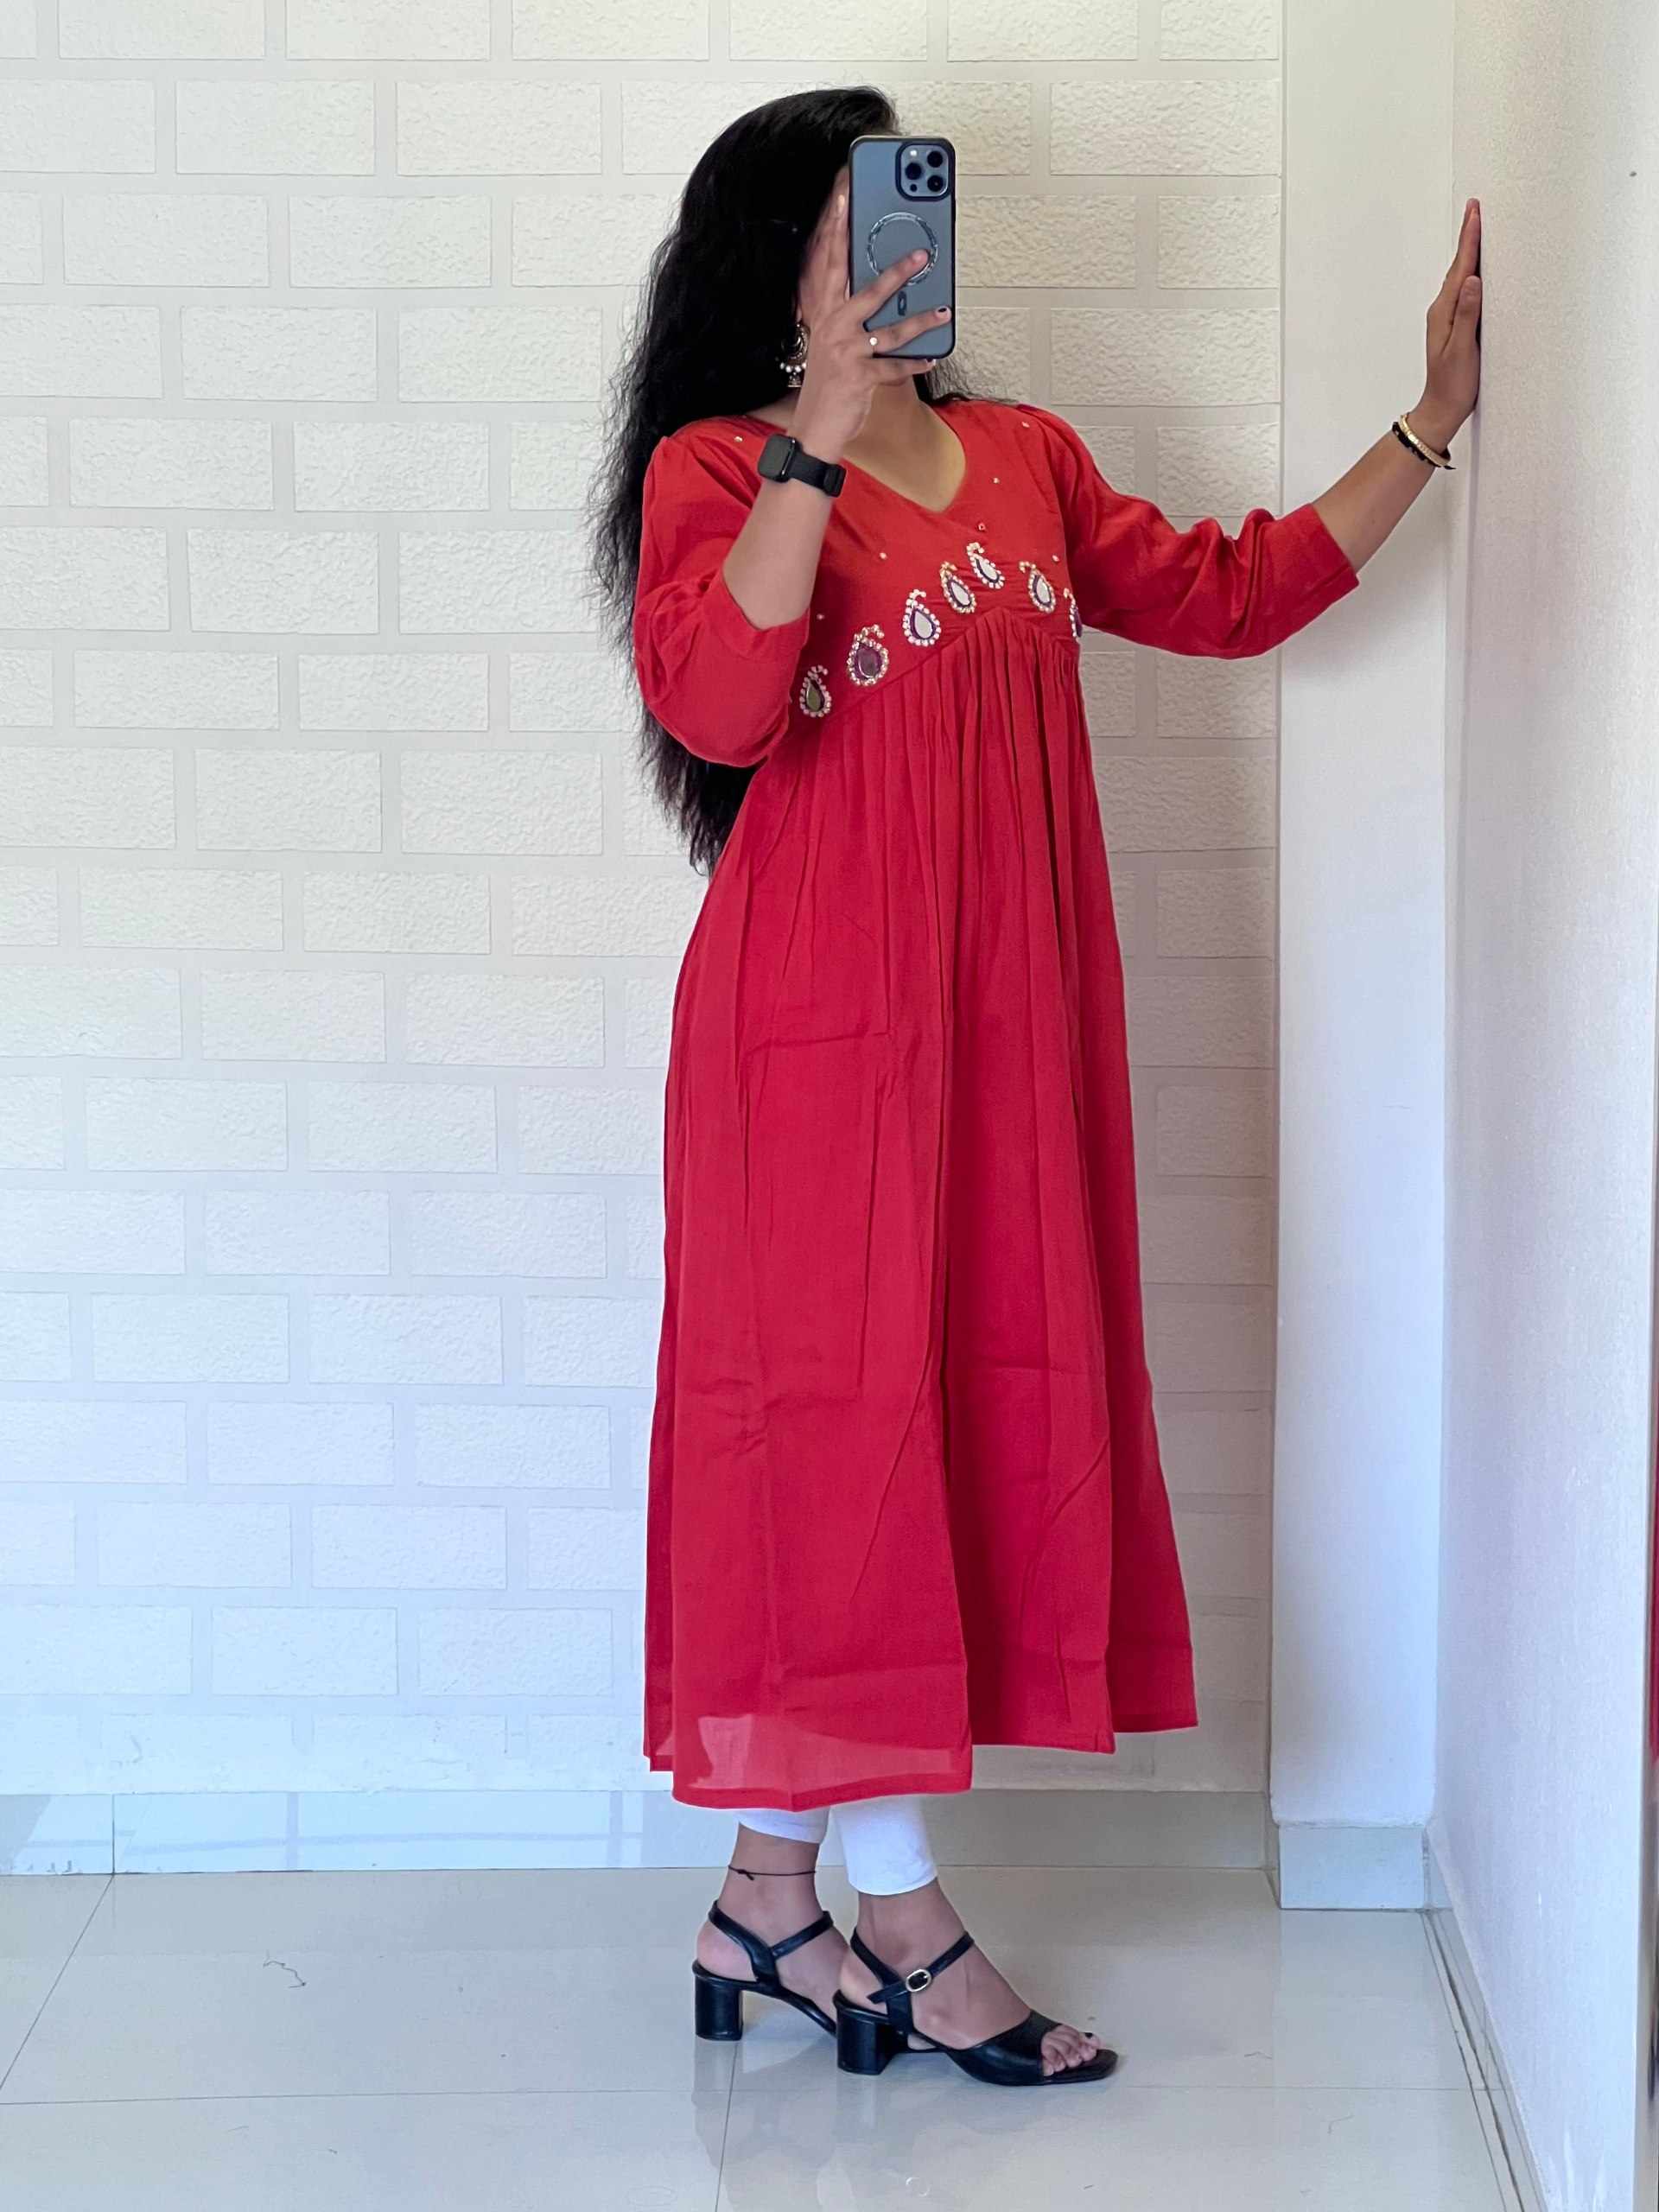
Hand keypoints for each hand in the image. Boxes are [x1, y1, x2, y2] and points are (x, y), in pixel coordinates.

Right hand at [788, 185, 952, 460]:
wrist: (814, 428)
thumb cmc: (828, 384)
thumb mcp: (833, 344)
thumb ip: (852, 317)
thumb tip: (885, 295)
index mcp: (826, 315)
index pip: (830, 264)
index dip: (837, 231)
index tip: (845, 199)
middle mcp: (834, 328)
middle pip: (867, 290)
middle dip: (896, 270)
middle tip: (922, 255)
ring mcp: (846, 352)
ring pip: (889, 330)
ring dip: (920, 320)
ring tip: (943, 312)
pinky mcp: (859, 377)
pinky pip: (894, 366)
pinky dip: (915, 363)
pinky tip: (931, 356)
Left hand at [1412, 198, 1481, 451]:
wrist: (1441, 409)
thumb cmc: (1453, 385)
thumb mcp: (1461, 350)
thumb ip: (1467, 315)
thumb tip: (1472, 280)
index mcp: (1444, 311)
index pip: (1460, 267)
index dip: (1469, 239)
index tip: (1475, 212)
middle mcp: (1443, 309)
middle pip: (1459, 265)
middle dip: (1468, 236)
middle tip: (1476, 208)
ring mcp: (1448, 317)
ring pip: (1461, 276)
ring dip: (1470, 251)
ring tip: (1478, 227)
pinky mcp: (1456, 325)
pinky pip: (1465, 291)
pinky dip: (1472, 272)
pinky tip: (1479, 268)